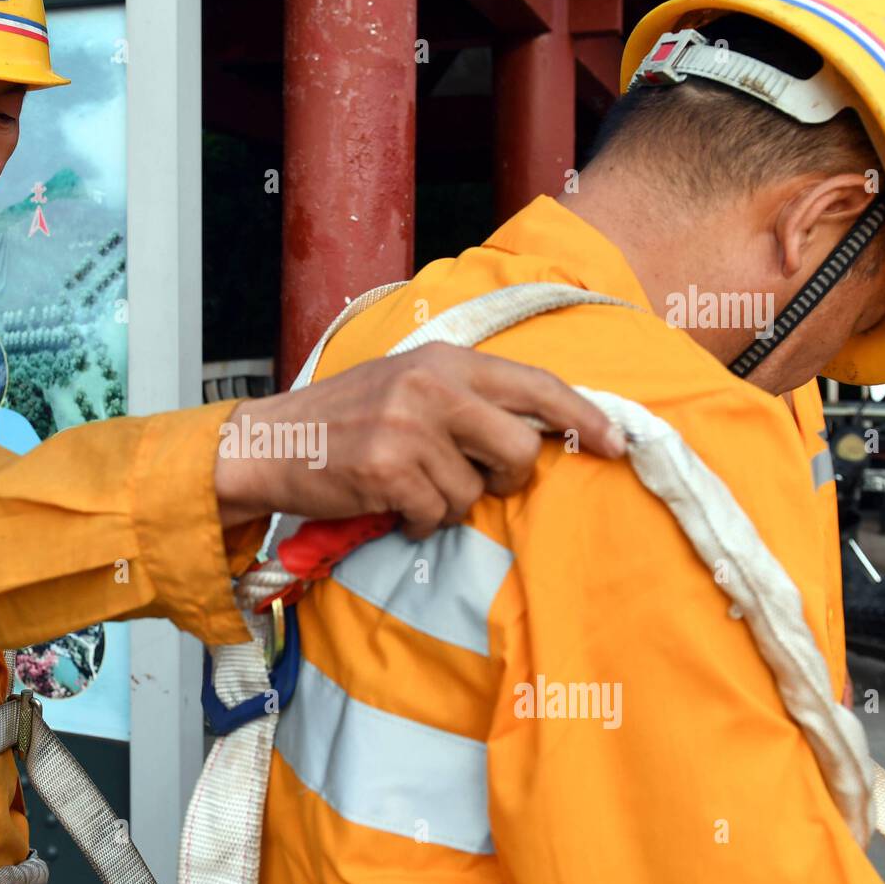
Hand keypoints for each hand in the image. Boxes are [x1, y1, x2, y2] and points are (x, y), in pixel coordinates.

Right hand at [215, 342, 625, 539]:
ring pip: (474, 493)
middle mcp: (432, 387)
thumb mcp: (406, 384)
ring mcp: (409, 429)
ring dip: (448, 504)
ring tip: (411, 487)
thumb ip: (465, 397)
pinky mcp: (388, 471)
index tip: (616, 443)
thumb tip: (534, 432)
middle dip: (506, 479)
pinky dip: (419, 522)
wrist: (268, 444)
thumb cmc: (342, 420)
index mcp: (444, 361)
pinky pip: (437, 516)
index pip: (535, 384)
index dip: (583, 416)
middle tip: (475, 480)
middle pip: (519, 450)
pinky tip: (391, 503)